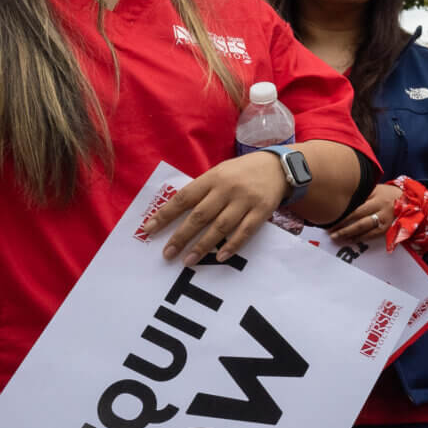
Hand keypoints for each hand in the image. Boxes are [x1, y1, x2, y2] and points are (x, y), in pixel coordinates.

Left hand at [142, 151, 290, 264]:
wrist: (279, 166)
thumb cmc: (242, 172)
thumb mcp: (220, 173)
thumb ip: (201, 190)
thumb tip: (174, 213)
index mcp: (213, 178)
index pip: (184, 198)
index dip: (165, 214)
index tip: (148, 230)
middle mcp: (227, 189)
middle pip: (200, 215)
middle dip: (181, 236)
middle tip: (167, 254)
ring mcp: (246, 200)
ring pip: (221, 226)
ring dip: (203, 245)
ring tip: (187, 261)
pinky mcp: (262, 210)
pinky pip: (245, 231)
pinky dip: (232, 245)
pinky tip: (219, 257)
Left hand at [327, 182, 402, 244]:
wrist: (410, 201)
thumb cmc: (389, 194)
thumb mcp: (377, 189)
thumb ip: (363, 195)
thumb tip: (344, 203)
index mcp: (377, 197)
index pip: (356, 207)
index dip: (343, 215)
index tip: (331, 219)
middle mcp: (381, 208)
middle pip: (358, 219)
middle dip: (343, 226)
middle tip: (331, 232)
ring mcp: (385, 219)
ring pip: (364, 228)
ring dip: (349, 234)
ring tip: (337, 237)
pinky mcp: (387, 228)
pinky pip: (372, 235)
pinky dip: (360, 238)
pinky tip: (351, 240)